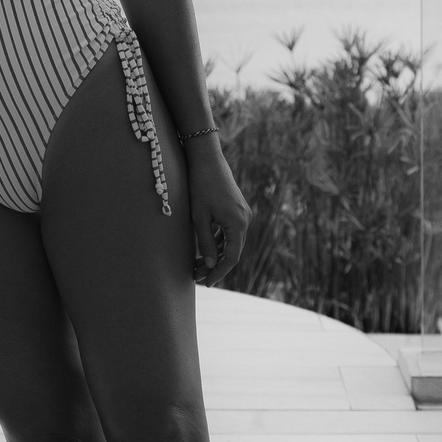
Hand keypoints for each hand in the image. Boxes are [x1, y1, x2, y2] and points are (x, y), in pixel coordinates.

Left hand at [188, 136, 250, 284]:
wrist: (207, 159)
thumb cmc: (200, 186)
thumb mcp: (199, 217)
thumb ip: (205, 242)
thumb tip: (211, 265)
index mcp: (238, 224)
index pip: (231, 258)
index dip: (219, 273)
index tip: (206, 282)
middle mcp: (245, 221)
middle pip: (233, 252)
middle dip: (215, 266)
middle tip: (197, 276)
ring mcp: (242, 214)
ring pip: (231, 243)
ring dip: (216, 255)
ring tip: (197, 265)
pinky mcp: (237, 210)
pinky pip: (230, 232)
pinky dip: (218, 242)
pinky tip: (205, 249)